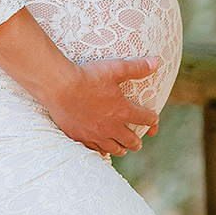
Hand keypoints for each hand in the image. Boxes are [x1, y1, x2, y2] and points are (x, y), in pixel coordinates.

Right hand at [43, 56, 161, 156]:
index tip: (153, 119)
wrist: (59, 86)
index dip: (152, 120)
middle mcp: (111, 128)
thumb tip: (156, 64)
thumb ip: (136, 68)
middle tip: (138, 140)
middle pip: (131, 141)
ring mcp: (95, 135)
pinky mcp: (80, 137)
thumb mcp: (115, 68)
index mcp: (123, 111)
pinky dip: (101, 150)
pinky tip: (101, 148)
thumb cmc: (87, 76)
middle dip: (137, 140)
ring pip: (114, 149)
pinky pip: (94, 150)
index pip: (146, 119)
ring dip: (121, 148)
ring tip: (122, 146)